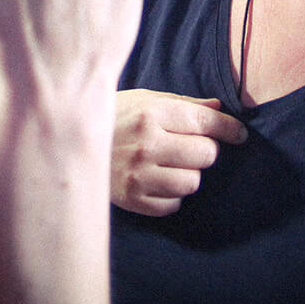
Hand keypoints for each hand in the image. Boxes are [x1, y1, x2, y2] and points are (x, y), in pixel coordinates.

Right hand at [112, 90, 246, 215]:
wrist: (65, 139)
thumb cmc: (112, 116)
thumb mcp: (144, 99)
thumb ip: (183, 105)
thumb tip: (220, 107)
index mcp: (151, 114)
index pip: (205, 122)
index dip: (229, 129)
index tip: (239, 134)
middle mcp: (146, 144)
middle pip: (205, 154)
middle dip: (204, 150)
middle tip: (190, 146)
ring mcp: (138, 175)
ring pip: (193, 182)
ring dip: (189, 174)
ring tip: (171, 164)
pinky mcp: (132, 199)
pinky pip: (173, 204)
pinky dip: (171, 194)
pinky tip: (157, 180)